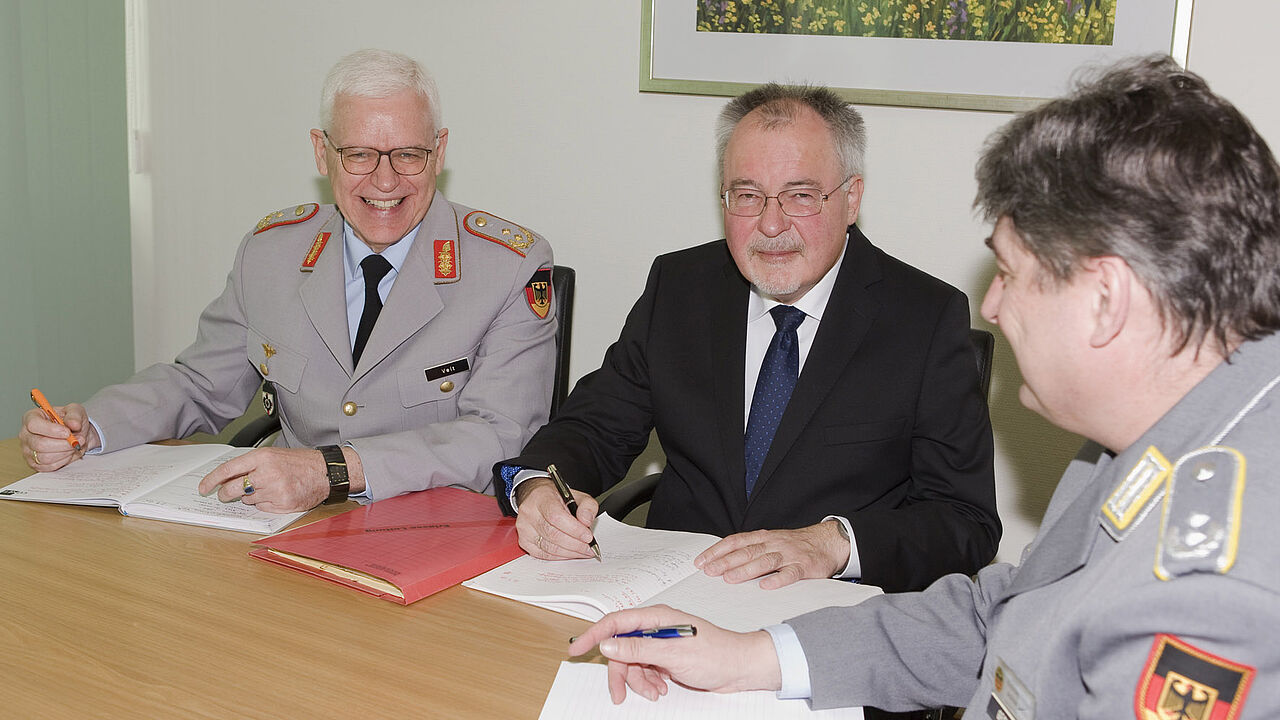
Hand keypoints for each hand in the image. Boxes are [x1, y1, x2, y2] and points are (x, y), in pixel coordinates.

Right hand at [19, 403, 96, 470]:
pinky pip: (49, 466)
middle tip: (78, 441)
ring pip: (45, 457)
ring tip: (74, 446)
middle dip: (63, 444)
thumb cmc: (71, 421)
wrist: (76, 434)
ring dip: (65, 453)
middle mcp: (26, 434)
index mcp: (31, 417)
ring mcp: (28, 450)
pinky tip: (68, 453)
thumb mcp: (75, 411)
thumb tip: (73, 424)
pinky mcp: (35, 463)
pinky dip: (63, 461)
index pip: (34, 425)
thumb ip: (74, 415)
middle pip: (40, 444)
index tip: (68, 432)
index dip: (52, 430)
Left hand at [197, 446, 361, 512]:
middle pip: (233, 489)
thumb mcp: (273, 455)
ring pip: (247, 500)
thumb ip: (251, 464)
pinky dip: (264, 504)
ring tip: (266, 488)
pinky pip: (261, 508)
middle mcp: (267, 473)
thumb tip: (226, 478)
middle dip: (225, 494)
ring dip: (250, 497)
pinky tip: (276, 495)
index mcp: (263, 457)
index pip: (228, 469)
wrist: (326, 471)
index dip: (212, 480)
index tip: (203, 487)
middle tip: (225, 495)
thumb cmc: (300, 462)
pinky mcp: (283, 504)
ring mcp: (275, 490)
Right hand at [514, 477, 597, 559]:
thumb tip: (586, 521)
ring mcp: (524, 528)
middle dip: (575, 544)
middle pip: (553, 534)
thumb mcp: (577, 496)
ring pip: (548, 547)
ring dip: (569, 553)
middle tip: (589, 548)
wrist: (538, 499)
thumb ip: (587, 507)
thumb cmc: (556, 498)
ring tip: (583, 552)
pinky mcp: (524, 541)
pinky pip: (543, 554)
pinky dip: (559, 556)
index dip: (574, 529)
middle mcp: (529, 512)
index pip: (556, 517)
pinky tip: (570, 553)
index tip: (588, 537)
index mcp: (542, 498)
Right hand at [567, 604, 780, 703]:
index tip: (577, 649)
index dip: (594, 634)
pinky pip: (645, 671)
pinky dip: (648, 683)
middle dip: (621, 671)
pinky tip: (661, 689)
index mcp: (656, 617)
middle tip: (619, 693)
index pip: (615, 621)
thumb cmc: (716, 653)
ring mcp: (661, 644)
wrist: (740, 668)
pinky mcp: (667, 658)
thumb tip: (608, 643)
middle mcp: (656, 627)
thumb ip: (639, 647)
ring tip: (655, 692)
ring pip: (632, 662)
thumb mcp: (673, 653)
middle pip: (621, 647)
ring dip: (638, 681)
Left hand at [695, 521, 849, 588]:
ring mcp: (789, 554)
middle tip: (709, 572)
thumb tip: (722, 563)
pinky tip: (766, 586)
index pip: (735, 542)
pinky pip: (790, 573)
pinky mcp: (804, 566)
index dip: (717, 551)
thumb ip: (750, 550)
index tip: (701, 562)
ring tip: (730, 579)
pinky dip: (778, 579)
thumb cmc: (793, 545)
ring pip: (765, 561)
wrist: (827, 541)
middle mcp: (773, 544)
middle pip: (746, 552)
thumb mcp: (770, 542)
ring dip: (746, 570)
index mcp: (762, 537)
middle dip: (725, 562)